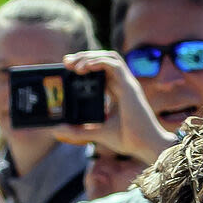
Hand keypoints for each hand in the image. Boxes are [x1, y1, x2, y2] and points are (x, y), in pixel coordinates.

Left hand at [49, 52, 177, 160]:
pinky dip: (99, 61)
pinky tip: (85, 67)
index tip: (68, 67)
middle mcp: (123, 85)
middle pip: (103, 60)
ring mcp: (127, 84)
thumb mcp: (97, 133)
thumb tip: (56, 130)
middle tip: (66, 62)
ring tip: (75, 65)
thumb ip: (78, 131)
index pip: (100, 70)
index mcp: (117, 93)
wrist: (146, 146)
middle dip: (84, 57)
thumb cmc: (128, 140)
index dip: (85, 64)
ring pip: (110, 57)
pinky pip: (114, 64)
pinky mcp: (130, 86)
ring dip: (91, 56)